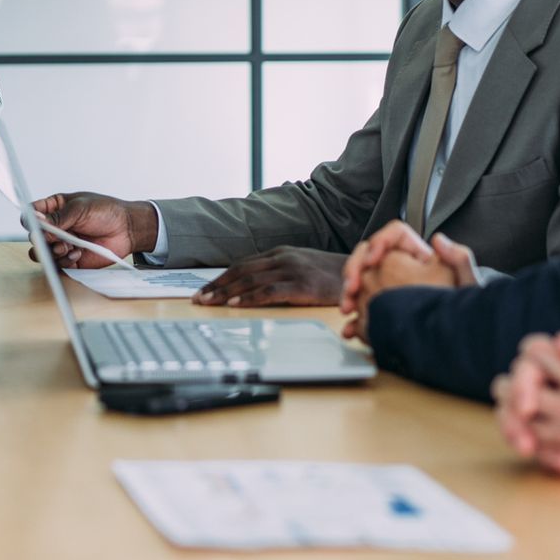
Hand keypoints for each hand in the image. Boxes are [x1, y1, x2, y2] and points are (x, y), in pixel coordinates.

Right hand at [29, 192, 155, 266]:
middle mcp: (56, 228)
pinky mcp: (70, 260)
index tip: (35, 223)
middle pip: (34, 237)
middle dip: (42, 240)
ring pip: (43, 253)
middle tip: (55, 239)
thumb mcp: (80, 208)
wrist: (126, 229)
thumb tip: (37, 221)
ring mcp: (62, 244)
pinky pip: (57, 265)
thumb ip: (58, 217)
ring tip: (66, 247)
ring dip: (52, 252)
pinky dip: (63, 261)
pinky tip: (77, 254)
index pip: (32, 214)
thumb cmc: (106, 212)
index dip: (30, 220)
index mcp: (55, 209)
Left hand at [192, 247, 348, 306]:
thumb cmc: (330, 276)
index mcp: (280, 253)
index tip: (204, 290)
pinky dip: (250, 298)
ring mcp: (292, 269)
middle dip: (217, 286)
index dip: (221, 278)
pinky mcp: (302, 284)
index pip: (242, 264)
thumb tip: (252, 288)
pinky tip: (236, 306)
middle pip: (241, 271)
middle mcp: (282, 258)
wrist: (360, 274)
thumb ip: (279, 273)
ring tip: (210, 303)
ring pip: (250, 280)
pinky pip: (269, 290)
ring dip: (227, 293)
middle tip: (199, 299)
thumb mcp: (301, 267)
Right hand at [338, 222, 478, 340]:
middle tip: (353, 287)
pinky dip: (351, 321)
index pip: (394, 235)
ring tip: (348, 308)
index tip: (374, 259)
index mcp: (418, 256)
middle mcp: (400, 268)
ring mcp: (387, 290)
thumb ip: (459, 258)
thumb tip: (438, 239)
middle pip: (368, 256)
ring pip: (359, 282)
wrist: (461, 338)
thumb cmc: (467, 310)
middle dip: (355, 269)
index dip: (380, 242)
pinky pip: (361, 312)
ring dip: (348, 293)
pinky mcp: (382, 313)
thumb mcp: (467, 283)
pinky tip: (350, 329)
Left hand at [499, 332, 559, 482]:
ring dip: (519, 414)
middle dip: (515, 384)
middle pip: (514, 388)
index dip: (534, 352)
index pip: (534, 355)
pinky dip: (532, 441)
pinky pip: (536, 448)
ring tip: (525, 412)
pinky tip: (537, 436)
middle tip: (519, 387)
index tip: (539, 358)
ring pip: (520, 421)